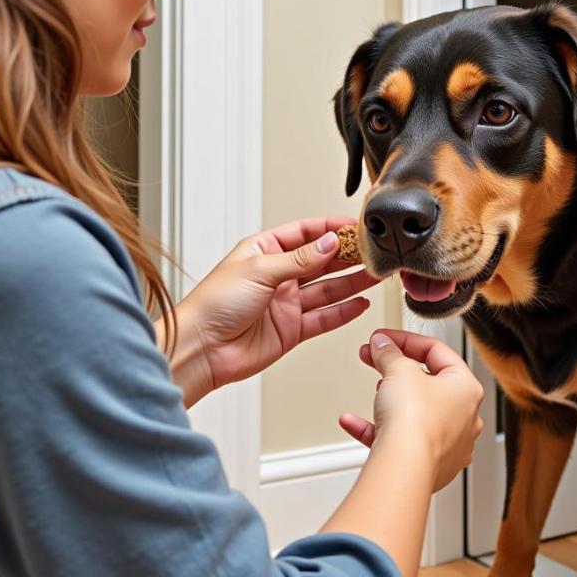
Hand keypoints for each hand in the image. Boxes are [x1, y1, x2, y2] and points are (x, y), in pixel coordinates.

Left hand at [170, 218, 377, 405]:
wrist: (201, 349)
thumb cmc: (213, 304)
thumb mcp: (259, 270)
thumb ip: (299, 259)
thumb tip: (329, 242)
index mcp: (264, 251)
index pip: (305, 232)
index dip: (330, 228)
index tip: (355, 227)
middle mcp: (277, 275)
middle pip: (320, 260)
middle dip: (347, 255)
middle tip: (373, 251)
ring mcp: (286, 303)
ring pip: (327, 288)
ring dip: (352, 281)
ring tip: (375, 274)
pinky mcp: (291, 329)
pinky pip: (324, 317)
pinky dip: (343, 311)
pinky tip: (360, 302)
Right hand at [340, 330, 484, 491]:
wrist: (404, 467)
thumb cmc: (415, 421)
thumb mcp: (397, 370)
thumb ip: (389, 352)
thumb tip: (383, 344)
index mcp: (466, 388)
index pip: (437, 351)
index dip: (405, 339)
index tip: (384, 338)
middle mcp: (463, 417)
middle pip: (427, 382)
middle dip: (396, 368)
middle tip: (375, 357)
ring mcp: (448, 444)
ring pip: (415, 413)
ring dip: (390, 399)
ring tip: (375, 389)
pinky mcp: (427, 465)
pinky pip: (400, 439)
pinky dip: (377, 428)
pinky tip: (352, 421)